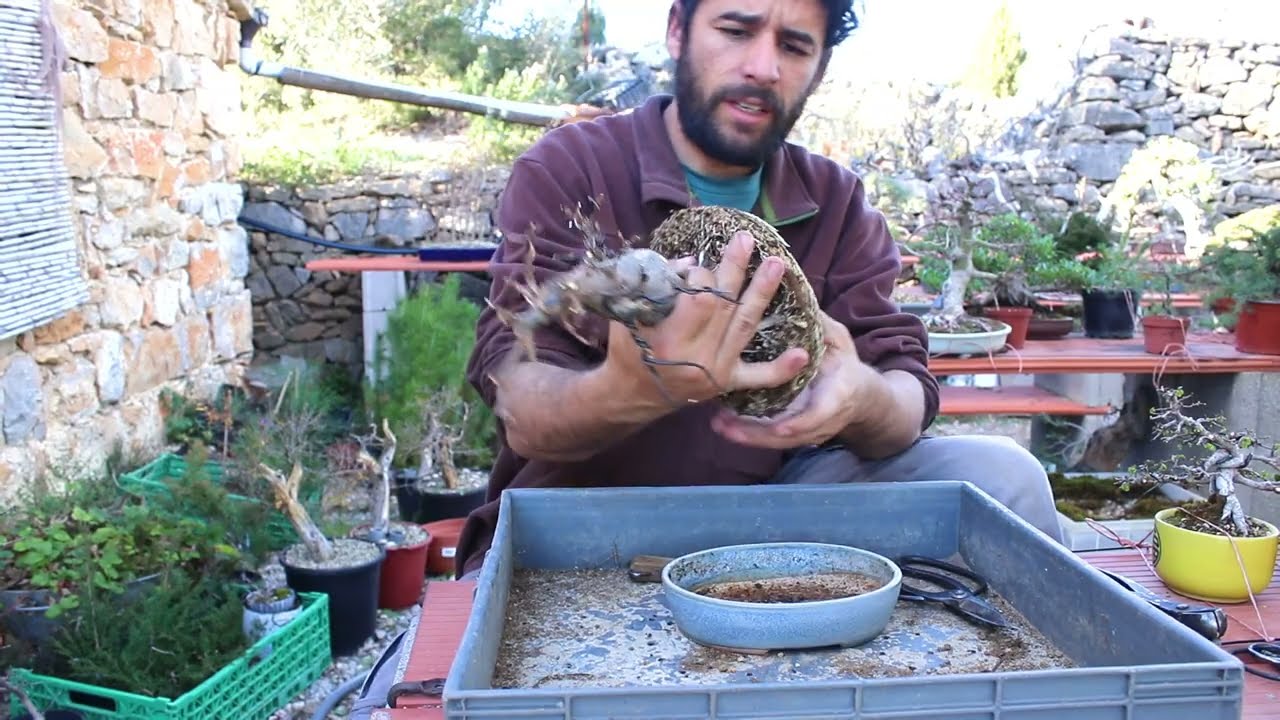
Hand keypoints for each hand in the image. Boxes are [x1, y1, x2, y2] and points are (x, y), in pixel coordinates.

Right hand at [603, 231, 809, 409]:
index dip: (702, 276)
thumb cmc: (628, 346)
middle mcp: (696, 357)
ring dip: (762, 293)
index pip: (700, 297)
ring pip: (745, 326)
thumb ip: (659, 285)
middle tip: (747, 240)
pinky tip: (803, 354)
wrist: (632, 392)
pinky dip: (781, 368)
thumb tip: (694, 263)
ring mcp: (715, 371)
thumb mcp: (630, 313)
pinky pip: (758, 376)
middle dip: (735, 270)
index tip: (696, 268)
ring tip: (776, 264)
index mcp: (669, 338)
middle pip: (725, 305)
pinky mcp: (727, 383)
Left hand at [710, 312, 877, 448]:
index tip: (780, 428)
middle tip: (727, 426)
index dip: (801, 423)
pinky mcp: (797, 434)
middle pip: (791, 436)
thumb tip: (796, 298)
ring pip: (778, 442)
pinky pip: (772, 439)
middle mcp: (824, 419)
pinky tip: (723, 426)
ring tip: (718, 426)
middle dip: (759, 435)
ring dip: (747, 437)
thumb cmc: (845, 363)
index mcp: (838, 393)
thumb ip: (821, 326)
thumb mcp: (840, 341)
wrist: (862, 397)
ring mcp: (810, 431)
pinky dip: (749, 435)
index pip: (822, 413)